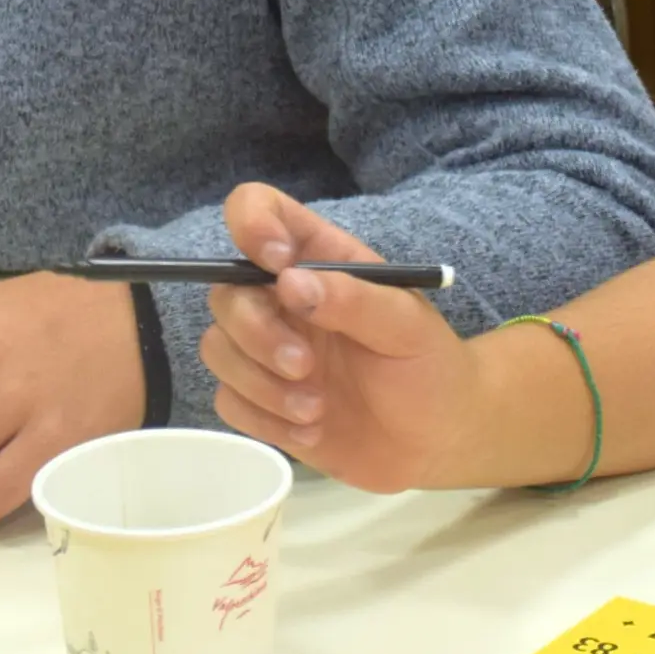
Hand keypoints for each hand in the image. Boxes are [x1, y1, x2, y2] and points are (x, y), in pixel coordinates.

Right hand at [199, 183, 472, 492]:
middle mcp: (284, 298)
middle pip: (226, 293)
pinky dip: (265, 420)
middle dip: (257, 333)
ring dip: (262, 384)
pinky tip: (311, 431)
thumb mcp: (407, 327)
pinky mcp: (261, 401)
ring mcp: (268, 350)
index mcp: (320, 260)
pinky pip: (229, 401)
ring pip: (217, 348)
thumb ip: (354, 299)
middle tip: (305, 367)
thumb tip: (288, 282)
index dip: (253, 224)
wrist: (436, 443)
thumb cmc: (430, 369)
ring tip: (316, 409)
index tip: (276, 267)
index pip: (261, 210)